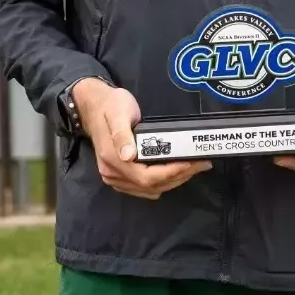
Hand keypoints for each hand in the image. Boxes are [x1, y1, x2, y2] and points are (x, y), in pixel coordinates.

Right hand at [73, 77, 209, 199]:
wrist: (94, 105)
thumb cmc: (110, 105)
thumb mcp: (118, 112)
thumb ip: (122, 134)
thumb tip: (129, 156)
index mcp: (112, 158)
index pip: (146, 177)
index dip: (171, 173)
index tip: (191, 163)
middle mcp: (112, 173)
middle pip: (150, 186)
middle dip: (178, 177)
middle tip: (201, 164)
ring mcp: (114, 177)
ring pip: (148, 190)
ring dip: (173, 181)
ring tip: (193, 167)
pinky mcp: (119, 176)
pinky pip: (142, 188)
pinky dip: (162, 183)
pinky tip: (175, 172)